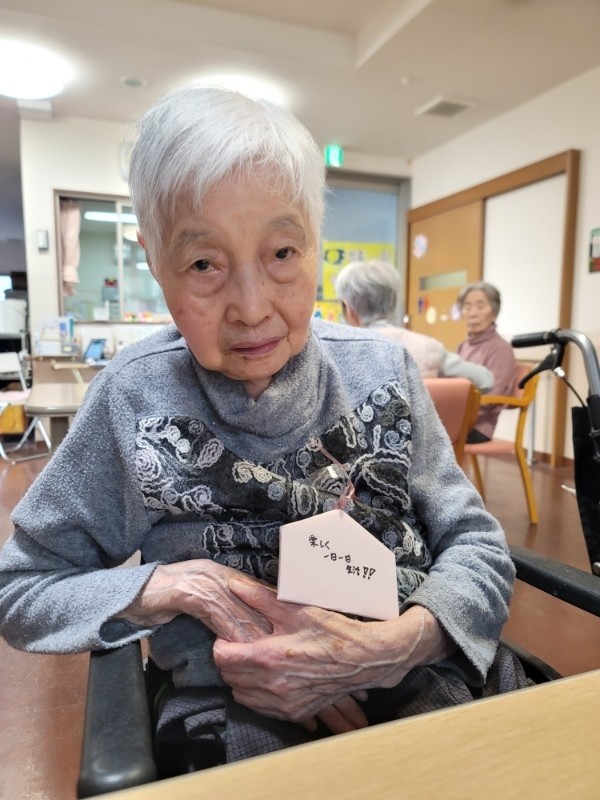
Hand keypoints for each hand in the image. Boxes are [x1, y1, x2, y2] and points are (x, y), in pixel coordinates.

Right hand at [120, 561, 272, 641]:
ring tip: (268, 653)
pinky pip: (217, 617)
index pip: (259, 591)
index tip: (289, 627)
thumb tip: (250, 619)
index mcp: (225, 574)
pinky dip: (229, 634)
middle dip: (270, 626)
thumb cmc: (170, 596)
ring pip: (238, 611)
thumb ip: (227, 602)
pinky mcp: (191, 595)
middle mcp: (220, 575)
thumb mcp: (203, 594)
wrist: (138, 591)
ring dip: (254, 635)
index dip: (274, 610)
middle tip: (284, 646)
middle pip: (254, 602)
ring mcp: (206, 583)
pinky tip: (238, 649)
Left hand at [212, 580, 424, 728]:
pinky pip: (262, 709)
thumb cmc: (331, 631)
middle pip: (229, 678)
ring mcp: (284, 703)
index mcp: (268, 658)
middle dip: (230, 662)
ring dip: (241, 680)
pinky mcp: (295, 713)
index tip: (228, 637)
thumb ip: (260, 598)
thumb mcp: (295, 609)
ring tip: (254, 662)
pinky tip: (269, 679)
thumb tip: (234, 585)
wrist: (363, 658)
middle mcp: (272, 685)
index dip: (221, 645)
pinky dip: (258, 696)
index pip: (223, 658)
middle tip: (241, 647)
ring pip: (242, 696)